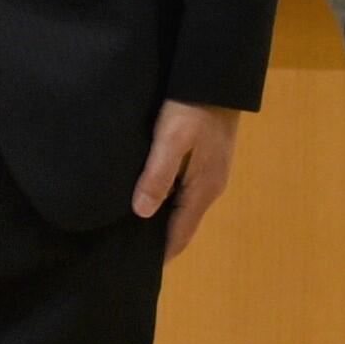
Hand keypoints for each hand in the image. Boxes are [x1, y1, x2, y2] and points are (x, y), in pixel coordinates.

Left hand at [131, 99, 241, 260]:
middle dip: (158, 240)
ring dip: (161, 219)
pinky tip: (147, 194)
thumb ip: (157, 176)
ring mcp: (211, 173)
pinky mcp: (207, 159)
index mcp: (203, 189)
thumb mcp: (171, 139)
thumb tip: (141, 213)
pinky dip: (166, 200)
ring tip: (130, 226)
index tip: (137, 269)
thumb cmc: (193, 106)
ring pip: (183, 207)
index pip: (181, 235)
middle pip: (182, 224)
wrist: (219, 74)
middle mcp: (210, 187)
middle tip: (126, 250)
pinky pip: (184, 190)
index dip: (161, 255)